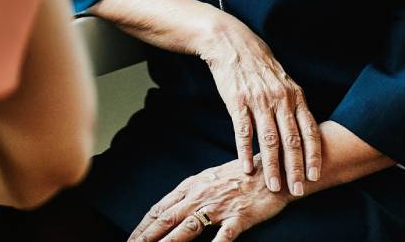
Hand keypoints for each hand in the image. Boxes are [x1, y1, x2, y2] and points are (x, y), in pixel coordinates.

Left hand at [127, 159, 290, 241]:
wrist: (273, 170)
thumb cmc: (240, 176)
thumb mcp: (208, 179)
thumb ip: (189, 194)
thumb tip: (167, 209)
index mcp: (191, 187)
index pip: (161, 209)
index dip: (144, 225)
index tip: (131, 238)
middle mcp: (201, 196)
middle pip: (167, 219)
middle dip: (146, 236)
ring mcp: (219, 207)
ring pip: (188, 228)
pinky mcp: (240, 217)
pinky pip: (224, 235)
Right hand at [193, 11, 321, 194]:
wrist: (232, 44)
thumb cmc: (259, 65)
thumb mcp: (284, 81)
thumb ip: (293, 105)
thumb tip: (304, 131)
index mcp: (295, 96)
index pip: (309, 131)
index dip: (313, 155)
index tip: (315, 176)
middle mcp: (280, 99)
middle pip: (291, 140)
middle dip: (295, 168)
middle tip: (297, 190)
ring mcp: (259, 100)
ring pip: (269, 140)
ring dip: (272, 166)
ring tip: (274, 185)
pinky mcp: (237, 101)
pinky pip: (243, 131)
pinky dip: (245, 152)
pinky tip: (247, 168)